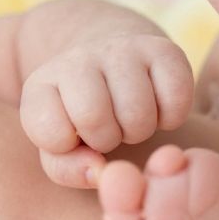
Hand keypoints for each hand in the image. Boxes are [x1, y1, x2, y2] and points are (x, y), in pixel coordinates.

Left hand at [20, 34, 194, 186]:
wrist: (113, 59)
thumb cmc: (83, 117)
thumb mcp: (59, 146)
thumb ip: (66, 168)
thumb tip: (99, 171)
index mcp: (43, 83)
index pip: (50, 131)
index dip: (65, 146)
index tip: (73, 137)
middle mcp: (80, 58)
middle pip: (94, 118)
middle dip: (107, 139)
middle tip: (109, 130)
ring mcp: (123, 49)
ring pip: (138, 114)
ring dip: (139, 130)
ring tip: (131, 120)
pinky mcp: (165, 48)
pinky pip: (176, 99)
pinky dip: (170, 117)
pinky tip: (156, 108)